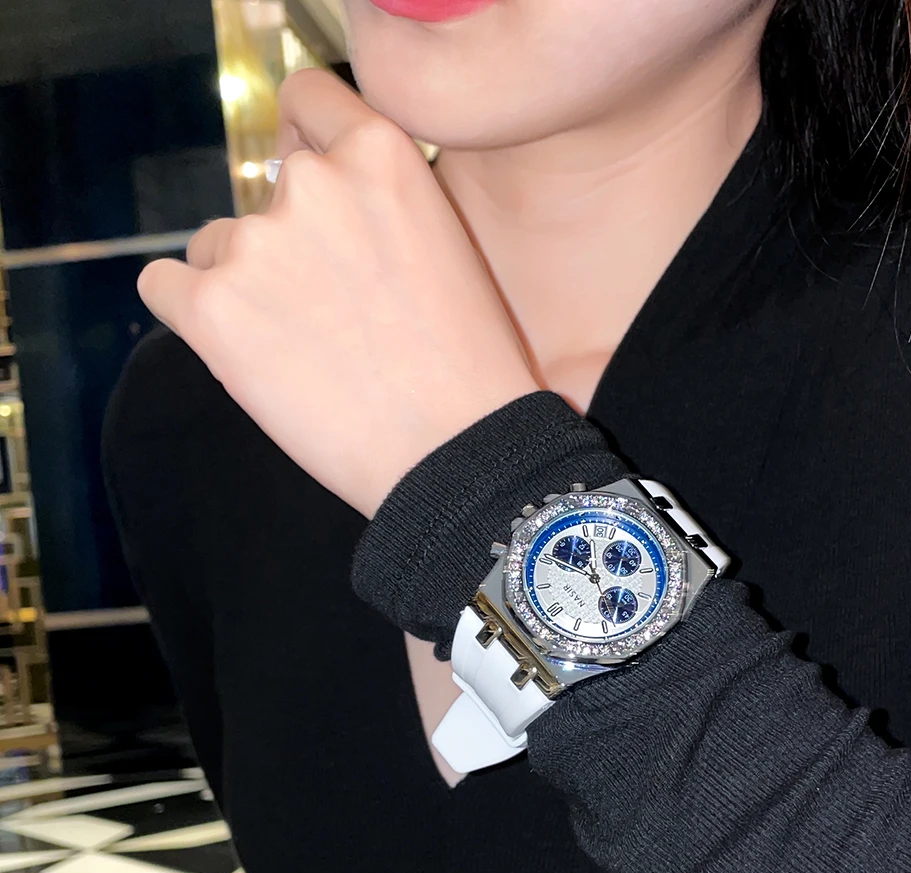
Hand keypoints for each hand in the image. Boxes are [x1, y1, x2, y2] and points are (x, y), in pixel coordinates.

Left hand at [137, 70, 537, 517]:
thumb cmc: (466, 366)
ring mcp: (253, 242)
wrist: (454, 454)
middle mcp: (310, 182)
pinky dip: (194, 317)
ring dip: (247, 291)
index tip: (316, 194)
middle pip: (263, 195)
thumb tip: (307, 201)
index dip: (305, 142)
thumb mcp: (444, 248)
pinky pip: (164, 287)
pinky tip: (248, 359)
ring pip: (218, 250)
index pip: (306, 99)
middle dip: (287, 246)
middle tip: (333, 318)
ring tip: (307, 358)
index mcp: (381, 154)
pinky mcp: (208, 306)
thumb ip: (376, 204)